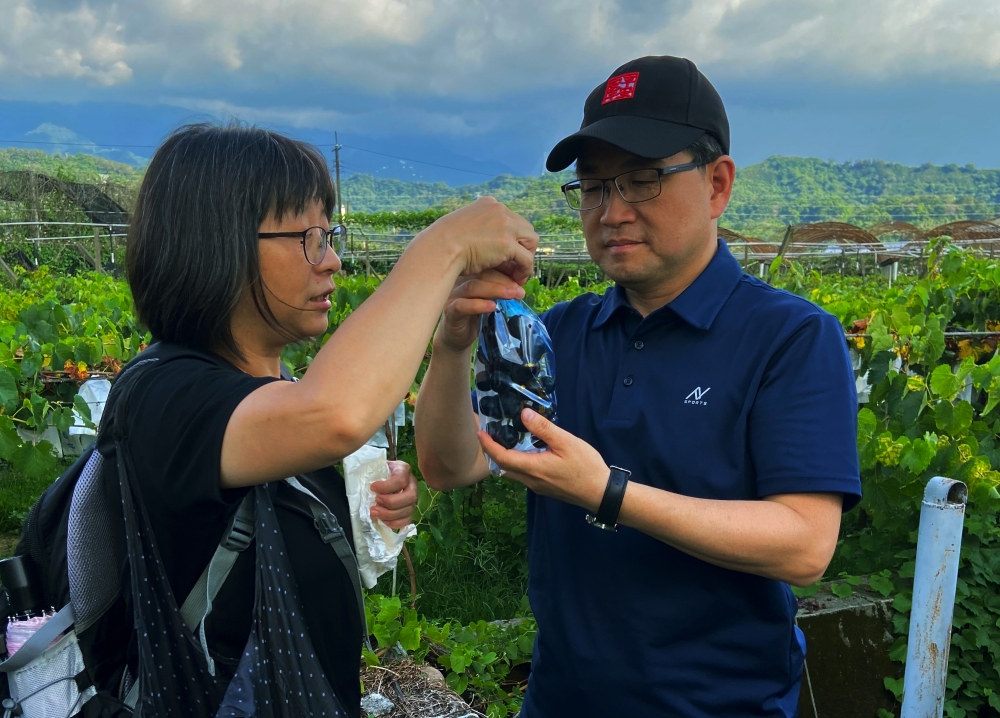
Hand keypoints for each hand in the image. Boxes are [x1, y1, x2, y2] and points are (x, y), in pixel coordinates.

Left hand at [370, 460, 418, 528]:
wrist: (383, 475)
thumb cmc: (378, 471)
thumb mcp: (376, 467)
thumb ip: (373, 474)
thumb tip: (365, 487)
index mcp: (403, 470)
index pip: (401, 480)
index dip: (386, 486)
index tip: (372, 488)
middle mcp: (412, 484)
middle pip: (410, 496)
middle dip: (390, 502)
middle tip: (375, 502)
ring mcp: (412, 499)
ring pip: (409, 510)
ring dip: (389, 514)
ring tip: (375, 513)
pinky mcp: (409, 511)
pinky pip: (407, 520)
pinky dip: (394, 523)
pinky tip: (383, 520)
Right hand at [419, 197, 538, 282]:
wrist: (439, 248)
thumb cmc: (445, 241)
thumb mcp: (464, 226)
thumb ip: (480, 227)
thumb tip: (490, 242)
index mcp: (489, 203)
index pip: (512, 219)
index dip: (513, 238)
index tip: (508, 253)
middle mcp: (500, 210)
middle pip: (526, 229)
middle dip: (523, 248)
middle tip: (516, 265)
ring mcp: (505, 225)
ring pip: (531, 242)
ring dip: (526, 258)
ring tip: (518, 273)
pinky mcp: (507, 243)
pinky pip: (526, 259)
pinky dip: (525, 270)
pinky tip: (517, 278)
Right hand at [434, 269, 526, 353]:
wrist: (458, 337)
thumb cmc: (475, 317)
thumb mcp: (490, 301)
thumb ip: (500, 292)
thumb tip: (520, 286)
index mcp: (471, 276)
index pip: (489, 267)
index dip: (506, 270)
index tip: (522, 278)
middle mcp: (461, 282)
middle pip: (482, 274)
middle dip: (504, 280)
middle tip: (520, 290)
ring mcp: (453, 296)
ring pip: (473, 287)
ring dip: (495, 290)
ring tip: (512, 294)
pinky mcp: (450, 311)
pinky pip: (462, 306)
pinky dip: (478, 305)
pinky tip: (492, 307)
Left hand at [478, 408, 609, 510]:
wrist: (600, 494)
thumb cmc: (585, 467)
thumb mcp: (566, 442)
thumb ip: (543, 429)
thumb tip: (523, 414)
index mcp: (533, 468)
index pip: (501, 457)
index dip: (488, 445)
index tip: (479, 432)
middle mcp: (530, 480)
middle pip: (503, 467)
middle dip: (492, 452)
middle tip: (487, 434)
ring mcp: (537, 486)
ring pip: (512, 473)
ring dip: (503, 458)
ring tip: (502, 440)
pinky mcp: (544, 488)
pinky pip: (523, 475)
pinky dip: (516, 463)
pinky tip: (524, 452)